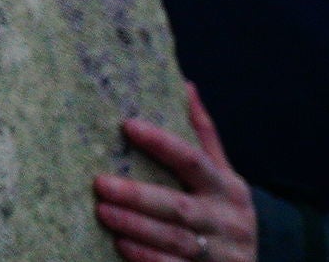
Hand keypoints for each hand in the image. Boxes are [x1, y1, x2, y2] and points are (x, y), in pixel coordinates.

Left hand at [94, 85, 258, 261]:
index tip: (128, 125)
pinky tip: (121, 245)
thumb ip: (203, 136)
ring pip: (175, 240)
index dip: (162, 143)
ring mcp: (220, 253)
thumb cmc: (223, 211)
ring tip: (103, 212)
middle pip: (179, 206)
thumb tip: (185, 84)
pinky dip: (148, 258)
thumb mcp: (223, 176)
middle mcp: (227, 220)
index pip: (193, 160)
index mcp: (228, 188)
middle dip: (139, 196)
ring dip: (137, 227)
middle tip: (100, 184)